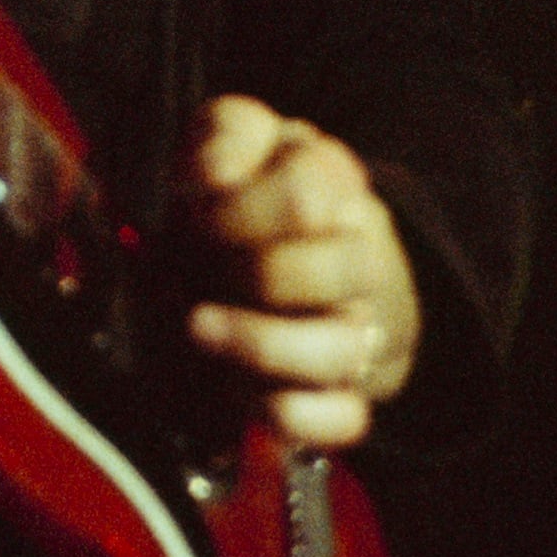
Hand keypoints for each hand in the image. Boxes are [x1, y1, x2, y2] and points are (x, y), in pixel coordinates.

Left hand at [179, 95, 421, 448]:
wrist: (288, 251)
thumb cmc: (245, 191)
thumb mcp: (232, 141)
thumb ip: (224, 136)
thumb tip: (212, 173)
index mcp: (334, 182)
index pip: (309, 194)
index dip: (242, 210)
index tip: (195, 211)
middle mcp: (361, 254)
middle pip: (343, 271)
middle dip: (257, 273)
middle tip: (199, 267)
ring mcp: (361, 327)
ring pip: (341, 350)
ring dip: (260, 344)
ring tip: (198, 327)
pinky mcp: (350, 391)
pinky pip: (345, 420)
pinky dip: (291, 415)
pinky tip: (241, 392)